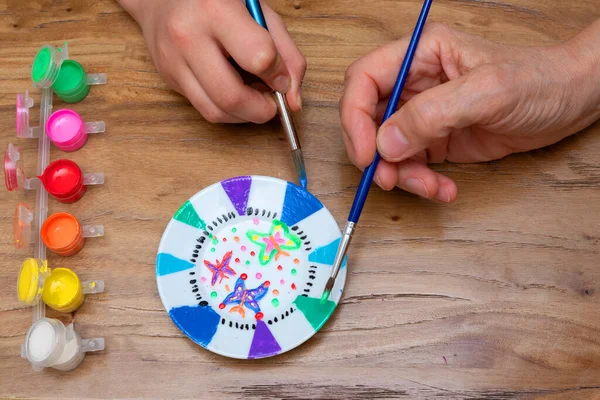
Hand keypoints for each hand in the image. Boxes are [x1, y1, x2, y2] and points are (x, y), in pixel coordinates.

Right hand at [119, 0, 305, 122]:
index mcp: (216, 10)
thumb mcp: (259, 11)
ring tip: (253, 95)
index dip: (278, 74)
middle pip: (232, 96)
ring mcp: (174, 61)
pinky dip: (227, 109)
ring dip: (244, 114)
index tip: (282, 76)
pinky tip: (233, 90)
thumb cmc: (216, 0)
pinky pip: (204, 108)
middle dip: (261, 109)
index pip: (259, 57)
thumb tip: (294, 100)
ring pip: (215, 111)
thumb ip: (285, 52)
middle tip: (271, 102)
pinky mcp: (169, 78)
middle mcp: (189, 37)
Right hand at [340, 22, 599, 201]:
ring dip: (401, 175)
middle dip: (374, 153)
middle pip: (368, 119)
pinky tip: (444, 189)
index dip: (355, 117)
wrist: (572, 101)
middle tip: (388, 179)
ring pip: (387, 149)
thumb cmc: (539, 80)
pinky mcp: (436, 140)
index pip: (364, 80)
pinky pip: (411, 165)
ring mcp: (424, 114)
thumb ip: (432, 114)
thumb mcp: (486, 92)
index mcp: (420, 55)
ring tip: (430, 187)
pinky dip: (420, 183)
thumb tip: (385, 143)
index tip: (366, 152)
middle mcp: (415, 83)